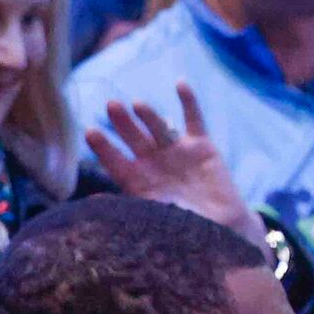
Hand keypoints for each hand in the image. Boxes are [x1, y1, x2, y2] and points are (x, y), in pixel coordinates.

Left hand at [86, 84, 259, 241]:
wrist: (222, 228)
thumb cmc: (185, 230)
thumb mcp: (152, 218)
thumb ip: (125, 207)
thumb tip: (90, 202)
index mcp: (137, 182)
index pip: (115, 161)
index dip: (104, 148)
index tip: (90, 132)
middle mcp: (153, 163)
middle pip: (133, 138)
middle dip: (122, 123)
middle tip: (110, 105)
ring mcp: (176, 152)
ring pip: (158, 127)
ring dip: (148, 114)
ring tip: (138, 104)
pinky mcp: (201, 146)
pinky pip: (194, 120)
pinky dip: (188, 102)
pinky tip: (180, 84)